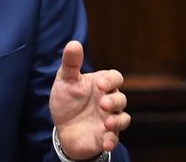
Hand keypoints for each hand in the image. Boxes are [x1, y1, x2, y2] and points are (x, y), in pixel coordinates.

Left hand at [49, 41, 129, 158]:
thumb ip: (71, 63)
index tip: (100, 84)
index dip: (110, 80)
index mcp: (101, 84)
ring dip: (117, 121)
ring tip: (106, 123)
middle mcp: (108, 101)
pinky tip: (105, 141)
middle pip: (121, 98)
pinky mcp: (106, 136)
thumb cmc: (66, 100)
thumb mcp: (65, 80)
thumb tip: (73, 43)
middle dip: (114, 100)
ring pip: (123, 118)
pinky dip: (111, 140)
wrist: (62, 127)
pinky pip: (114, 139)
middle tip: (102, 103)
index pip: (115, 78)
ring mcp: (109, 119)